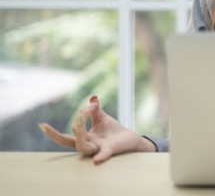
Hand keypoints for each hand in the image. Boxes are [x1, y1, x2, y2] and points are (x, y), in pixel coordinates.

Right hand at [38, 95, 156, 163]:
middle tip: (65, 119)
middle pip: (69, 143)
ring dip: (79, 135)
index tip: (42, 125)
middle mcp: (88, 144)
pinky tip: (96, 160)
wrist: (129, 138)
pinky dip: (100, 156)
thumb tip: (93, 97)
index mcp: (84, 137)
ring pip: (82, 147)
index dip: (52, 133)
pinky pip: (103, 154)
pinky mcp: (110, 149)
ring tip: (79, 122)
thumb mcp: (102, 118)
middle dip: (59, 136)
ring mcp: (98, 148)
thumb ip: (94, 109)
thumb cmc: (113, 131)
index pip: (65, 137)